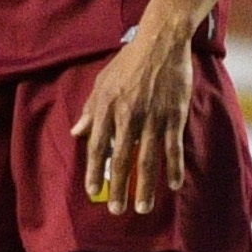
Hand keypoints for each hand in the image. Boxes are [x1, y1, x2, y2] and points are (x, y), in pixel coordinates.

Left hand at [69, 26, 192, 217]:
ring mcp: (153, 118)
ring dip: (145, 187)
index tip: (93, 191)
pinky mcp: (174, 116)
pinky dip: (174, 168)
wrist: (160, 42)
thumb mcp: (102, 82)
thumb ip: (90, 109)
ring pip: (147, 159)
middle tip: (117, 210)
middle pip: (121, 160)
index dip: (95, 171)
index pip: (98, 147)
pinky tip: (173, 185)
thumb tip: (76, 132)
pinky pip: (173, 147)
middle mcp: (128, 117)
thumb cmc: (129, 61)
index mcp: (108, 109)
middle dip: (118, 188)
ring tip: (144, 208)